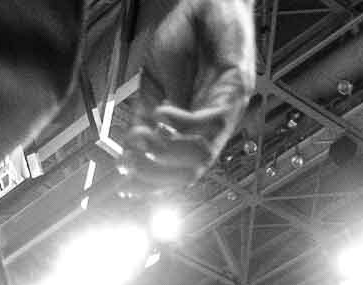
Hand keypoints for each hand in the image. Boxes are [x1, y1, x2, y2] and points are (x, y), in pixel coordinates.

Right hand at [120, 0, 255, 196]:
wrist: (204, 2)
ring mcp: (227, 110)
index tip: (125, 187)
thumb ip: (145, 119)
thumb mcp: (153, 85)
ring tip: (145, 138)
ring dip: (168, 154)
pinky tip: (162, 114)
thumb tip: (131, 154)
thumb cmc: (184, 38)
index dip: (152, 185)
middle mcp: (213, 125)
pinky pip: (210, 122)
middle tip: (132, 166)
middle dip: (157, 176)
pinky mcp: (236, 90)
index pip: (177, 171)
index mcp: (193, 128)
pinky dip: (181, 124)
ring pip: (203, 155)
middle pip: (191, 172)